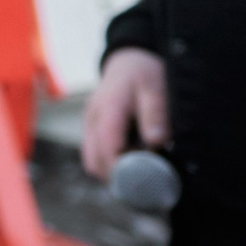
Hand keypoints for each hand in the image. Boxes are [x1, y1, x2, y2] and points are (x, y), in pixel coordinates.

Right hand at [81, 48, 169, 180]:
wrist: (129, 60)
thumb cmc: (144, 74)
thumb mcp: (155, 88)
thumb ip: (155, 114)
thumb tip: (155, 141)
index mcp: (108, 109)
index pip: (108, 148)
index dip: (123, 170)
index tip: (143, 183)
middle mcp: (93, 119)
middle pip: (94, 161)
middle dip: (117, 177)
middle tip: (144, 184)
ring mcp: (89, 124)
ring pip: (91, 161)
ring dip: (111, 172)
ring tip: (138, 174)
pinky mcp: (92, 129)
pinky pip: (93, 154)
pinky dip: (108, 163)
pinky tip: (130, 162)